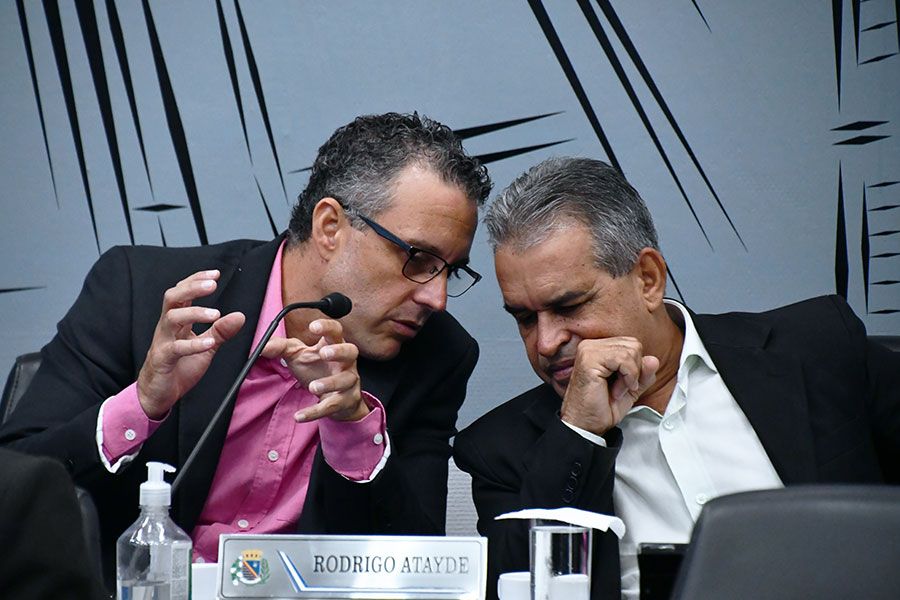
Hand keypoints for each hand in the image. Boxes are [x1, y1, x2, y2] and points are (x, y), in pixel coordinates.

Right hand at [137, 270, 244, 418]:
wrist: (157, 393)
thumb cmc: (178, 367)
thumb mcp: (206, 347)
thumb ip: (220, 331)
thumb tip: (240, 316)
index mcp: (177, 321)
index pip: (183, 293)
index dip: (197, 280)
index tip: (215, 273)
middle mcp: (168, 327)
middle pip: (173, 297)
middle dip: (192, 287)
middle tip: (213, 284)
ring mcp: (163, 342)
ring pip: (172, 318)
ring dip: (195, 313)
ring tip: (216, 314)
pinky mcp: (163, 359)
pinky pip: (176, 349)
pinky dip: (193, 345)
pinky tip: (209, 343)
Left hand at [261, 318, 367, 422]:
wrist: (335, 399)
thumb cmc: (317, 370)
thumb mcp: (298, 356)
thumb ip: (280, 348)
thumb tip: (262, 345)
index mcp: (333, 346)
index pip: (336, 331)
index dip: (327, 327)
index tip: (313, 326)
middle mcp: (346, 362)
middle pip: (351, 351)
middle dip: (338, 351)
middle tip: (324, 353)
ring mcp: (348, 382)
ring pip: (345, 380)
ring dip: (330, 383)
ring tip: (312, 387)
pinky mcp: (345, 401)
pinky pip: (332, 406)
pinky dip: (315, 412)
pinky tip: (299, 416)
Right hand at [560, 336, 658, 434]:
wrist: (586, 425)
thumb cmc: (601, 408)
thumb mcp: (631, 388)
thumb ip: (643, 374)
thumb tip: (653, 360)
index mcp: (599, 348)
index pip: (632, 344)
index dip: (636, 366)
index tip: (625, 385)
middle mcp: (592, 346)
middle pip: (633, 344)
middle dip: (634, 370)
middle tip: (620, 388)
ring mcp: (588, 350)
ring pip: (631, 350)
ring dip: (630, 375)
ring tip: (616, 390)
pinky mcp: (589, 359)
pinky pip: (623, 359)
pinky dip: (628, 377)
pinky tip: (616, 390)